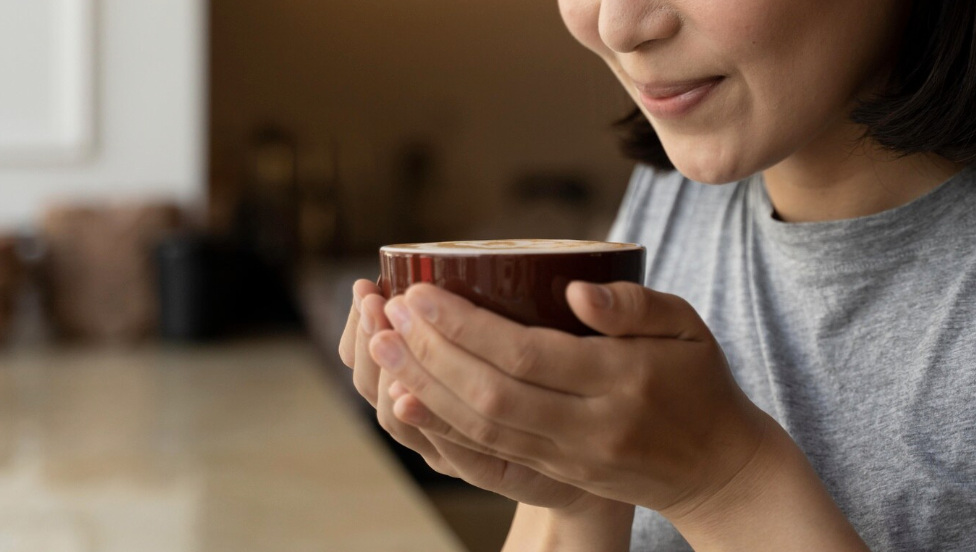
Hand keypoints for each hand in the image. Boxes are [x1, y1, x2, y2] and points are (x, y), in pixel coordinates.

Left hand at [368, 281, 769, 516]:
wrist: (717, 470)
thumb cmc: (700, 383)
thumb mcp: (688, 326)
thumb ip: (634, 305)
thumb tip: (573, 291)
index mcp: (621, 379)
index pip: (526, 354)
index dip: (465, 326)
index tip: (421, 294)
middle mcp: (588, 425)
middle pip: (491, 394)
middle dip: (429, 353)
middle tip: (386, 314)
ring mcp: (568, 457)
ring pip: (481, 428)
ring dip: (423, 387)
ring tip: (379, 348)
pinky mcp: (554, 474)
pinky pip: (487, 455)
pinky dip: (440, 428)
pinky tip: (405, 400)